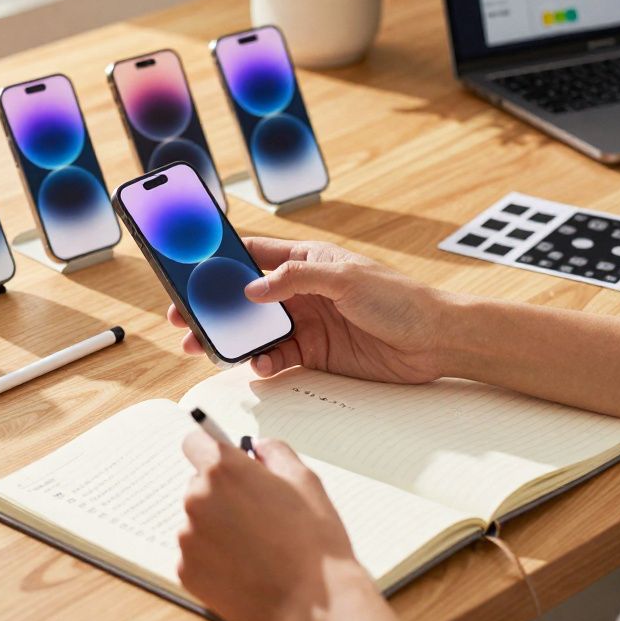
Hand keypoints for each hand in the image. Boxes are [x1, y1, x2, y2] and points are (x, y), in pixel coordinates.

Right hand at [168, 238, 447, 382]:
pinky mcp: (315, 352)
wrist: (435, 340)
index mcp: (305, 260)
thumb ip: (295, 279)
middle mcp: (300, 290)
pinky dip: (263, 363)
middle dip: (213, 308)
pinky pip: (278, 357)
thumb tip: (252, 290)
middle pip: (244, 298)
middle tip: (184, 319)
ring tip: (208, 348)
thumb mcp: (345, 278)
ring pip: (256, 330)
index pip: (252, 255)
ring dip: (231, 339)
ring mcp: (306, 322)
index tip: (188, 270)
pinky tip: (260, 365)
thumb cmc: (400, 298)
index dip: (218, 261)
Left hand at [178, 431, 407, 620]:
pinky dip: (213, 558)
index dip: (209, 449)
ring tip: (254, 546)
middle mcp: (197, 499)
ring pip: (196, 522)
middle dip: (220, 494)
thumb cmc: (313, 544)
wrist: (314, 603)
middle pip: (198, 486)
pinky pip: (195, 554)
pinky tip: (244, 566)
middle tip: (254, 514)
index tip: (220, 461)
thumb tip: (258, 447)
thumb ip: (275, 453)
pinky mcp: (187, 570)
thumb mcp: (305, 481)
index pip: (194, 443)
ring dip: (216, 528)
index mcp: (224, 470)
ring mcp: (188, 537)